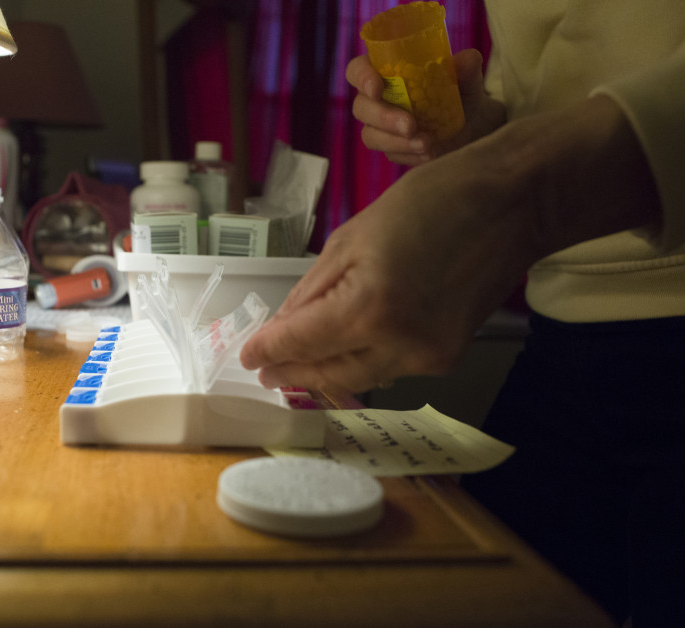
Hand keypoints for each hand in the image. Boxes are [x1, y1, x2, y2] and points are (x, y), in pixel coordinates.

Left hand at [240, 93, 659, 394]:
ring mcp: (426, 357)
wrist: (513, 203)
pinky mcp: (447, 357)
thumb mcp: (353, 236)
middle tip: (265, 371)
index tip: (246, 357)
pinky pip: (389, 369)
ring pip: (360, 378)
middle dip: (292, 372)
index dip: (268, 351)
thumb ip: (313, 290)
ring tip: (296, 367)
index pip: (301, 343)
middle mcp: (397, 345)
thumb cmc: (429, 202)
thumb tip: (284, 326)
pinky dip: (361, 364)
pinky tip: (342, 354)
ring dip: (325, 373)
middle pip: (328, 373)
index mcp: (368, 308)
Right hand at [346, 49, 504, 164]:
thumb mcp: (468, 78)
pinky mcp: (392, 149)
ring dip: (396, 142)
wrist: (473, 124)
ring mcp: (381, 128)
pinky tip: (430, 154)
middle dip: (383, 117)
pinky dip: (410, 155)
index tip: (377, 87)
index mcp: (385, 72)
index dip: (361, 77)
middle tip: (410, 125)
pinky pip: (391, 155)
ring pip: (371, 136)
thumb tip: (465, 60)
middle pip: (362, 108)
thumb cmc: (462, 92)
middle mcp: (377, 100)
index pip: (357, 70)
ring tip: (426, 144)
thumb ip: (467, 67)